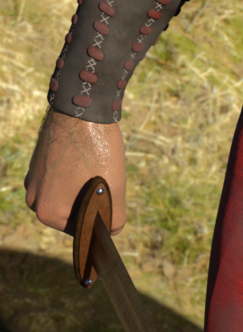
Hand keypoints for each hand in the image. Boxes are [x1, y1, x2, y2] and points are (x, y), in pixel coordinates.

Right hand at [24, 109, 126, 234]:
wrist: (82, 107)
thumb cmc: (98, 149)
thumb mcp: (115, 189)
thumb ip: (114, 218)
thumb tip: (112, 230)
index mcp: (47, 212)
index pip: (80, 228)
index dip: (99, 212)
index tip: (109, 193)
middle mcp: (33, 198)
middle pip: (71, 209)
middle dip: (89, 196)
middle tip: (103, 173)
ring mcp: (33, 178)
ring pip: (66, 190)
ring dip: (81, 182)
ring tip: (95, 161)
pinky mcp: (38, 160)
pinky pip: (59, 174)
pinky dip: (73, 168)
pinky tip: (85, 153)